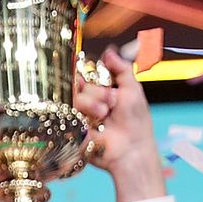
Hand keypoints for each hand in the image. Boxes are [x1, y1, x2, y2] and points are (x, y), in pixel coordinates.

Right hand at [74, 48, 165, 201]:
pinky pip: (66, 115)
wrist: (132, 149)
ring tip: (104, 113)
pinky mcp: (72, 131)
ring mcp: (78, 116)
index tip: (97, 76)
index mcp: (99, 91)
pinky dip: (81, 116)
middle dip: (96, 90)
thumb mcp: (133, 89)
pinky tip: (94, 122)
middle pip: (77, 84)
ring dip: (90, 102)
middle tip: (111, 102)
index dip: (89, 73)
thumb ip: (122, 69)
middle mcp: (86, 102)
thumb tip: (108, 52)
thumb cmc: (136, 123)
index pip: (85, 74)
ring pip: (71, 98)